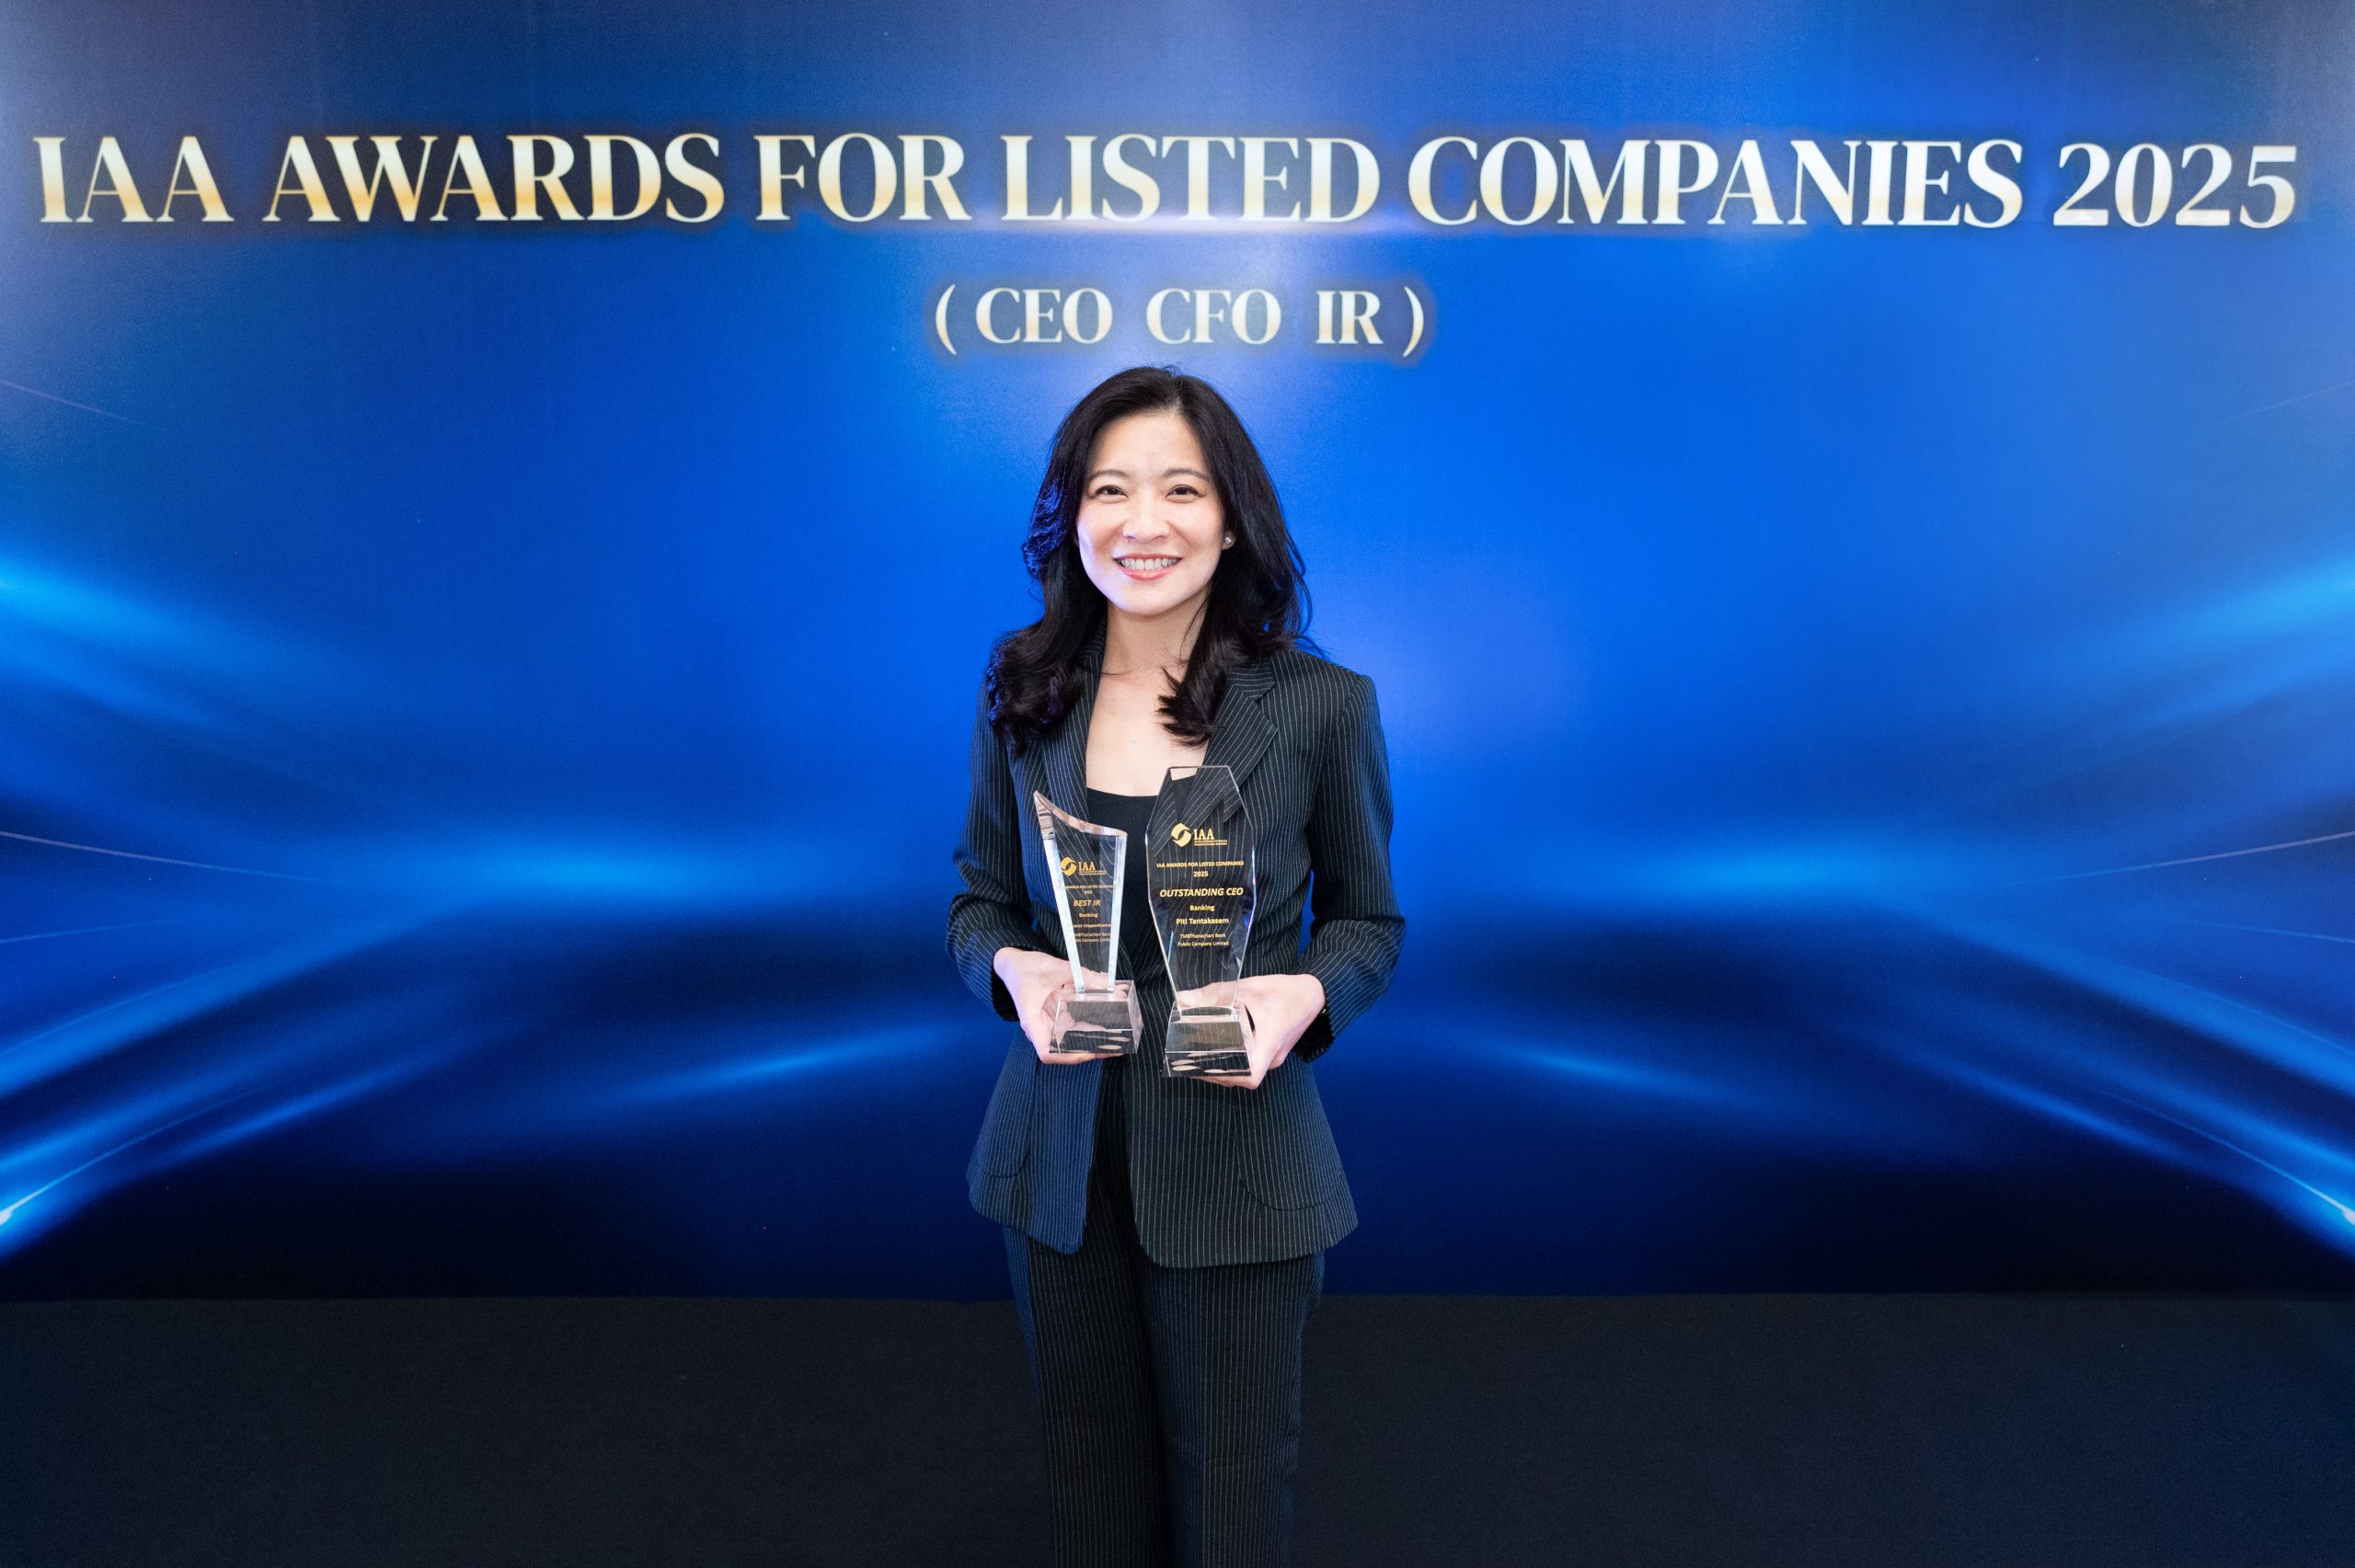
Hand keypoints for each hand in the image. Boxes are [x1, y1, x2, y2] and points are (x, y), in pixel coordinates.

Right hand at [994, 947, 1106, 1065]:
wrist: (1013, 964)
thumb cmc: (1025, 968)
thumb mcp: (1054, 967)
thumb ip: (1081, 975)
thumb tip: (1109, 984)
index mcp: (1033, 1022)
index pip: (1046, 1053)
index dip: (1068, 1057)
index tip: (1088, 1052)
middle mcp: (1041, 1028)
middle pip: (1065, 1049)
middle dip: (1090, 1050)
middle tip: (1114, 1047)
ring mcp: (1049, 1023)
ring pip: (1071, 1040)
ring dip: (1092, 1041)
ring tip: (1116, 1039)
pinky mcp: (1056, 1016)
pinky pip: (1072, 1027)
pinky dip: (1088, 1028)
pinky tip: (1106, 1023)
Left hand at [1201, 973, 1325, 1090]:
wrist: (1314, 993)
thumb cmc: (1285, 992)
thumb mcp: (1248, 988)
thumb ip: (1215, 993)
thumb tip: (1184, 999)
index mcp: (1269, 1044)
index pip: (1251, 1076)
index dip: (1228, 1077)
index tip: (1207, 1068)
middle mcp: (1272, 1057)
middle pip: (1243, 1076)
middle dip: (1218, 1073)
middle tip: (1193, 1062)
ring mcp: (1275, 1056)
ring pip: (1247, 1070)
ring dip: (1226, 1067)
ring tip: (1202, 1056)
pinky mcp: (1274, 1050)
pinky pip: (1253, 1062)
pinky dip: (1236, 1059)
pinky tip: (1221, 1047)